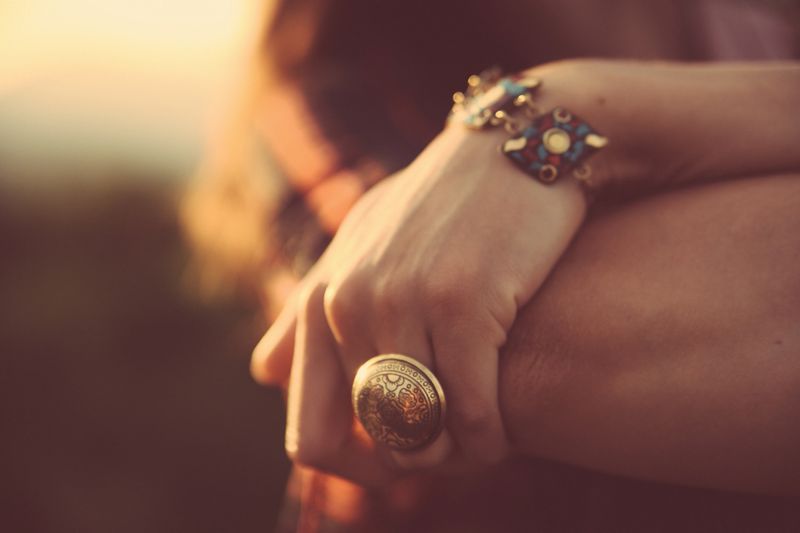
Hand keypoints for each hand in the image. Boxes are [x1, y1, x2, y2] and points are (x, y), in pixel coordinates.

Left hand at [251, 119, 587, 483]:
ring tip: (478, 440)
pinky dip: (485, 437)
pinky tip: (499, 432)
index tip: (392, 464)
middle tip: (449, 450)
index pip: (308, 435)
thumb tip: (264, 374)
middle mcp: (348, 303)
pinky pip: (468, 410)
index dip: (351, 470)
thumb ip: (306, 316)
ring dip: (453, 452)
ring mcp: (402, 302)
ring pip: (421, 431)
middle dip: (415, 457)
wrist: (513, 146)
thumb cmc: (441, 208)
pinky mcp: (462, 303)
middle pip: (373, 439)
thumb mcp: (360, 248)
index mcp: (321, 299)